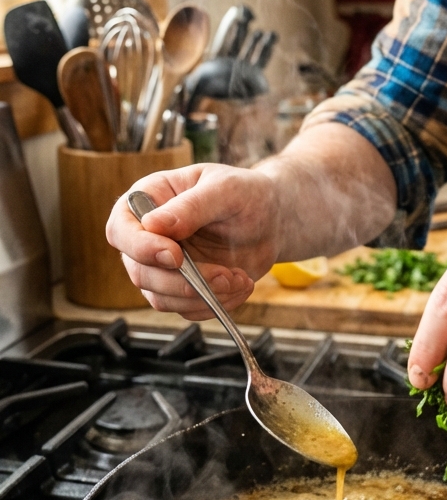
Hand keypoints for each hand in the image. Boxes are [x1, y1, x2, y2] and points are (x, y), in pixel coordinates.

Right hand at [105, 163, 282, 318]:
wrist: (271, 220)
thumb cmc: (246, 194)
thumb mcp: (225, 189)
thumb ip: (191, 206)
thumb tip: (153, 224)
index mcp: (149, 199)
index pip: (121, 230)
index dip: (141, 248)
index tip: (175, 256)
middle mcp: (149, 236)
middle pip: (140, 272)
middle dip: (183, 281)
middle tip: (223, 275)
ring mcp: (163, 265)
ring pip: (161, 298)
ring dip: (202, 296)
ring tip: (237, 278)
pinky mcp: (182, 287)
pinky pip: (186, 309)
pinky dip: (214, 304)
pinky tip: (239, 285)